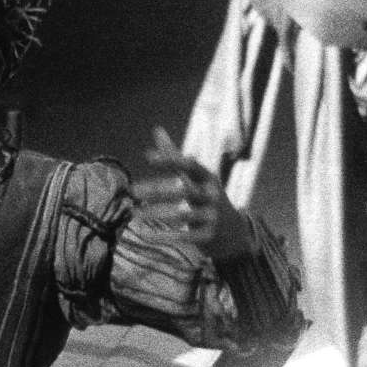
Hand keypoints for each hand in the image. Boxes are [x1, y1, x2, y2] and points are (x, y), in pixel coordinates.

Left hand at [131, 126, 253, 263]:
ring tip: (135, 213)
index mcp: (208, 178)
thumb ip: (174, 156)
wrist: (233, 233)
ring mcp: (212, 216)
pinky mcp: (208, 236)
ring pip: (183, 215)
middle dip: (158, 190)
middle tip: (133, 190)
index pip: (190, 165)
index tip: (148, 157)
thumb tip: (156, 129)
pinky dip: (164, 236)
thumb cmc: (205, 198)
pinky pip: (184, 237)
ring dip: (157, 214)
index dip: (171, 160)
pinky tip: (144, 235)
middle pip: (184, 190)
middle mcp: (212, 195)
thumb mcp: (194, 176)